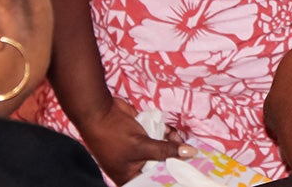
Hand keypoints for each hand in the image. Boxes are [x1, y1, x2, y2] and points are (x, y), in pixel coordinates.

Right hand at [76, 97, 195, 184]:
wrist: (100, 111)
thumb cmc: (113, 135)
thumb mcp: (141, 146)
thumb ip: (165, 151)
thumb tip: (191, 154)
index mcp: (129, 177)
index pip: (154, 181)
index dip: (171, 175)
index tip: (188, 169)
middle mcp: (135, 167)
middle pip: (161, 166)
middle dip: (174, 158)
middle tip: (188, 152)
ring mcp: (139, 151)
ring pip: (163, 151)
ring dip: (172, 144)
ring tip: (177, 137)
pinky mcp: (143, 137)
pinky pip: (159, 139)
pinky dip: (166, 135)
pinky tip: (170, 131)